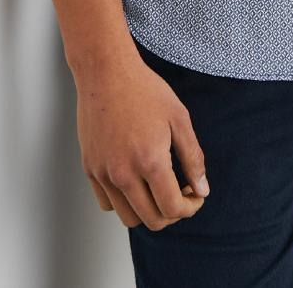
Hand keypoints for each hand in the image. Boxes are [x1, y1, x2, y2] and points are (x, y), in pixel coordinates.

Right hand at [74, 46, 209, 229]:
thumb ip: (193, 157)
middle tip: (181, 191)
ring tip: (158, 187)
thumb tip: (202, 189)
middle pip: (152, 220)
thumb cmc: (144, 90)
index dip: (191, 208)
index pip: (173, 209)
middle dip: (173, 213)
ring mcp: (103, 173)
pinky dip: (125, 201)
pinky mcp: (90, 168)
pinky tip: (136, 179)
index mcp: (150, 161)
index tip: (195, 195)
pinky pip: (107, 204)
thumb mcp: (179, 118)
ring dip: (148, 211)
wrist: (106, 72)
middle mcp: (124, 173)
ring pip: (128, 218)